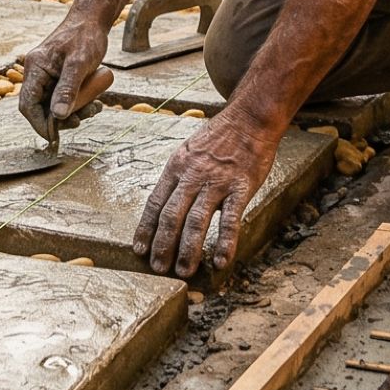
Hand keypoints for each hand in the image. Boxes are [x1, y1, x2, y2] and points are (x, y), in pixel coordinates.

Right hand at [17, 15, 113, 143]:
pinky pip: (63, 97)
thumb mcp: (79, 63)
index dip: (38, 123)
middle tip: (81, 120)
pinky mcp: (58, 77)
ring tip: (94, 108)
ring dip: (73, 112)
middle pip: (40, 107)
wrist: (93, 20)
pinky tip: (94, 103)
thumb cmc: (85, 37)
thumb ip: (68, 89)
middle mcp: (37, 73)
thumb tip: (59, 116)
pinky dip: (78, 104)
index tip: (54, 137)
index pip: (28, 104)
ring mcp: (47, 76)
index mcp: (35, 68)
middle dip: (60, 119)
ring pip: (54, 104)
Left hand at [134, 109, 281, 277]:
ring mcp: (217, 181)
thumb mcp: (189, 150)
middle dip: (163, 245)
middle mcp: (192, 175)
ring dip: (189, 249)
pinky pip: (230, 219)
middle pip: (171, 215)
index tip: (139, 250)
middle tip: (159, 268)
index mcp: (176, 166)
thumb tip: (166, 205)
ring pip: (196, 221)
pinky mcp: (241, 187)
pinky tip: (220, 261)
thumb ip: (179, 176)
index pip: (155, 202)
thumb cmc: (220, 137)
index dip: (146, 228)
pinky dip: (224, 242)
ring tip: (184, 271)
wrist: (250, 118)